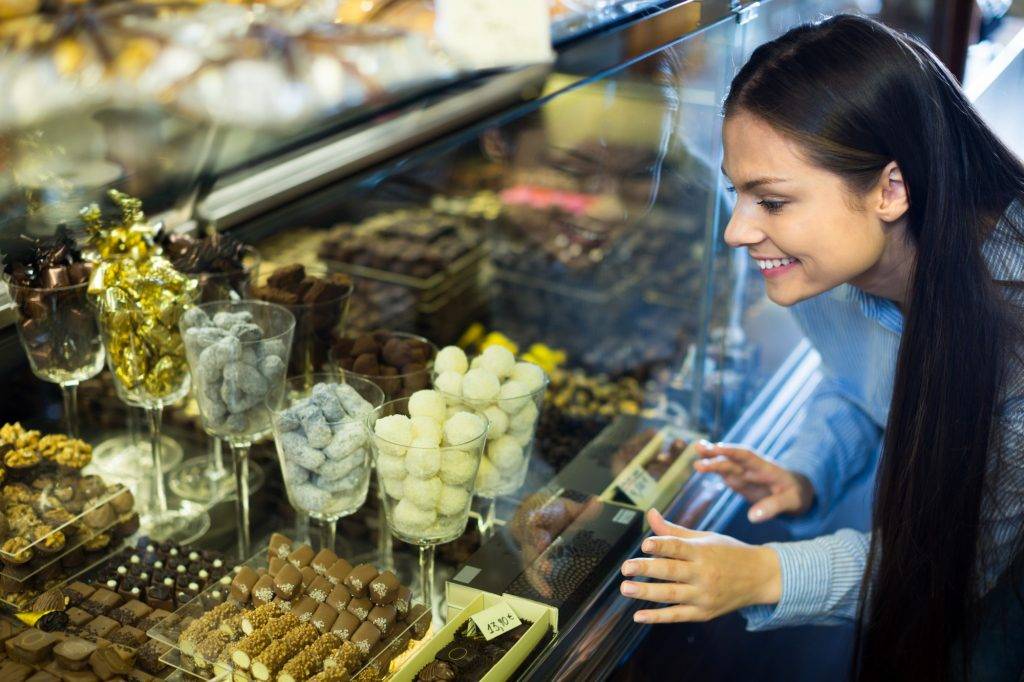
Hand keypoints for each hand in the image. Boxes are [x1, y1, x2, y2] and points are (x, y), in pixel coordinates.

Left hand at [619, 509, 780, 622]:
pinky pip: (678, 616)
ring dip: (647, 593)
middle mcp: (704, 574)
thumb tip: (650, 514)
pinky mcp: (704, 613)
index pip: (679, 547)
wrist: (761, 577)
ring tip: (626, 588)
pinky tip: (639, 615)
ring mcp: (704, 595)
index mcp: (703, 551)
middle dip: (647, 569)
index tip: (644, 544)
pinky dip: (658, 617)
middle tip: (626, 567)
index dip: (662, 545)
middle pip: (671, 572)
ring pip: (672, 595)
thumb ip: (674, 531)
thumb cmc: (729, 553)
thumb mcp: (705, 537)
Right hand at [693, 441, 813, 522]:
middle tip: (699, 449)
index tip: (718, 449)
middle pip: (732, 459)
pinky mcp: (741, 482)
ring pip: (726, 465)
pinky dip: (713, 468)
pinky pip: (725, 473)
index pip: (747, 456)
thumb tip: (752, 517)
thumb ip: (773, 507)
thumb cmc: (797, 495)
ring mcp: (745, 474)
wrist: (799, 492)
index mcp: (766, 468)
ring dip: (711, 460)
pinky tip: (701, 465)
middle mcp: (752, 468)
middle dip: (716, 454)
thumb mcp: (791, 502)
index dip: (732, 452)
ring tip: (695, 456)